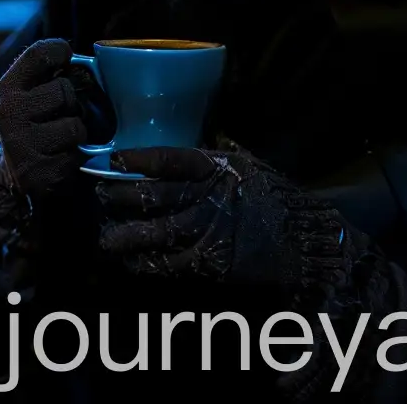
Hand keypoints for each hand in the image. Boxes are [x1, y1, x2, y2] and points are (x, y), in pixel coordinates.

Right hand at [0, 38, 99, 205]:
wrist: (19, 173)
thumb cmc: (35, 124)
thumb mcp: (31, 95)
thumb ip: (48, 75)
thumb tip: (83, 60)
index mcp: (9, 87)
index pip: (38, 55)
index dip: (59, 51)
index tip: (67, 57)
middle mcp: (9, 112)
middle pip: (63, 91)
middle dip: (71, 103)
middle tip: (61, 113)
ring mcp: (21, 143)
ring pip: (75, 127)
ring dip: (77, 134)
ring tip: (63, 139)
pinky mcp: (38, 172)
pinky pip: (76, 156)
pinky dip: (76, 158)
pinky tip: (61, 158)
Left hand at [94, 145, 351, 290]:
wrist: (308, 241)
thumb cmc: (275, 198)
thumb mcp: (247, 166)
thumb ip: (213, 157)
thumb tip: (183, 143)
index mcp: (216, 168)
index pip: (169, 160)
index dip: (137, 160)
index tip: (111, 160)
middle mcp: (210, 197)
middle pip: (154, 196)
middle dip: (119, 196)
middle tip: (98, 196)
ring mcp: (211, 231)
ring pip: (156, 232)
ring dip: (124, 235)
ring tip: (104, 236)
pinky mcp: (214, 262)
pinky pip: (172, 264)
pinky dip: (148, 263)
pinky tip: (131, 262)